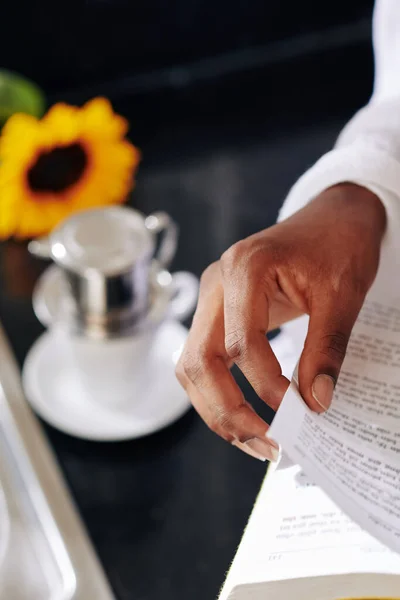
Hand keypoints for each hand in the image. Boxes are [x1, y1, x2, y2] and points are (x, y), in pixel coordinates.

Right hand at [176, 184, 385, 460]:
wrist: (334, 216)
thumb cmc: (339, 244)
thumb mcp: (342, 296)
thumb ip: (326, 350)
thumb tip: (315, 402)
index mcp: (244, 269)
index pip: (241, 344)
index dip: (268, 386)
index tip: (300, 412)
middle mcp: (216, 282)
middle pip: (198, 360)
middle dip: (226, 410)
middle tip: (265, 444)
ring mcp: (213, 296)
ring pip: (192, 365)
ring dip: (216, 407)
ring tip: (253, 439)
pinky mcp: (219, 310)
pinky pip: (205, 357)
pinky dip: (219, 390)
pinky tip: (245, 412)